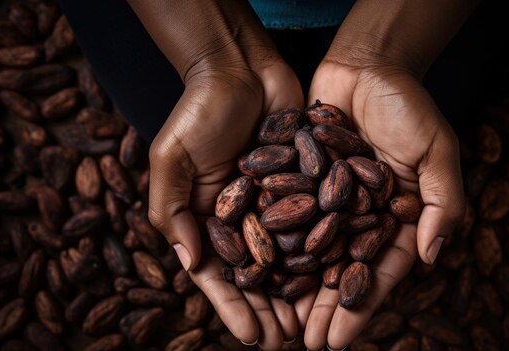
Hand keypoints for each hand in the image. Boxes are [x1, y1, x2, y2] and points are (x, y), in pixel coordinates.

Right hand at [148, 59, 303, 349]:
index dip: (234, 307)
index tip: (252, 338)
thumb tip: (190, 264)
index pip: (220, 273)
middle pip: (258, 273)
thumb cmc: (197, 111)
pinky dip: (323, 250)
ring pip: (290, 256)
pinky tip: (336, 275)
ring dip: (299, 291)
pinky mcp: (303, 182)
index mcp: (208, 217)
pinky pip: (314, 221)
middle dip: (270, 309)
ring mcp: (274, 201)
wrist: (238, 66)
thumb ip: (174, 211)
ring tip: (312, 323)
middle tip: (287, 341)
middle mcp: (242, 216)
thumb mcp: (172, 159)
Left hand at [300, 61, 464, 349]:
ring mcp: (329, 202)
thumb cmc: (408, 105)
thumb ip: (442, 203)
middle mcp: (361, 217)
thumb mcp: (437, 151)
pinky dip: (275, 246)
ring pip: (312, 254)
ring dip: (298, 289)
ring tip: (281, 324)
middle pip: (342, 271)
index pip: (379, 272)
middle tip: (307, 344)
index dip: (361, 307)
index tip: (340, 340)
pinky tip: (259, 273)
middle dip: (325, 309)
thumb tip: (432, 256)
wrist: (366, 65)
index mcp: (398, 219)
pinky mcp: (302, 182)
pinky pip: (287, 219)